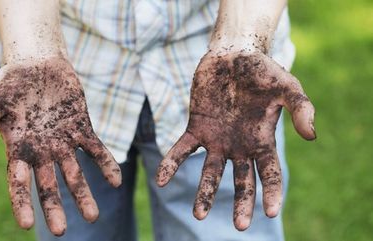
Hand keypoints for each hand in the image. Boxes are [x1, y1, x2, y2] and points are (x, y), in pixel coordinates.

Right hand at [0, 57, 121, 235]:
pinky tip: (116, 180)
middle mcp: (43, 151)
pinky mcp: (82, 128)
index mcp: (19, 149)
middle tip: (62, 231)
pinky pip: (95, 150)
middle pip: (49, 185)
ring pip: (75, 173)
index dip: (22, 203)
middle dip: (55, 207)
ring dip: (84, 194)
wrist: (38, 63)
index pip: (19, 183)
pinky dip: (105, 164)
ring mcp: (64, 141)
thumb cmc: (10, 82)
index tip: (26, 224)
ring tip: (93, 216)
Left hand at [156, 50, 314, 229]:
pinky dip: (171, 164)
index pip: (269, 173)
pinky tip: (160, 180)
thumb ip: (302, 109)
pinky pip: (182, 151)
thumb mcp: (288, 87)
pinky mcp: (196, 128)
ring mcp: (216, 140)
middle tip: (239, 226)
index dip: (272, 193)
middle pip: (241, 181)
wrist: (233, 54)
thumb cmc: (263, 70)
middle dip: (241, 202)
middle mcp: (239, 146)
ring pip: (211, 172)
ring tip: (199, 215)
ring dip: (204, 193)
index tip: (271, 211)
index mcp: (262, 141)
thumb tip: (311, 136)